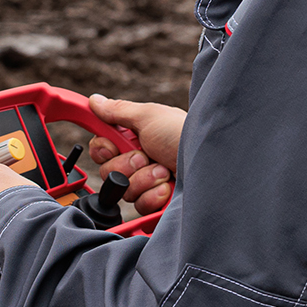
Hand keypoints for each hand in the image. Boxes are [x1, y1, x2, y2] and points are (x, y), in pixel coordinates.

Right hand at [85, 94, 184, 216]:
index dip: (103, 148)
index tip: (112, 146)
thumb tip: (94, 100)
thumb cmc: (184, 135)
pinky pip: (139, 205)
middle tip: (146, 156)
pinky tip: (168, 187)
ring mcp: (148, 183)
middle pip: (108, 170)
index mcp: (135, 138)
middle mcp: (139, 161)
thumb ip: (118, 111)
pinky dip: (153, 195)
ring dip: (144, 179)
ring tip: (164, 171)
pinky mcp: (156, 202)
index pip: (102, 147)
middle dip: (127, 164)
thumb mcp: (149, 116)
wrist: (212, 165)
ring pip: (123, 190)